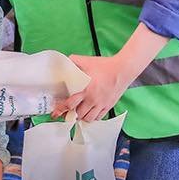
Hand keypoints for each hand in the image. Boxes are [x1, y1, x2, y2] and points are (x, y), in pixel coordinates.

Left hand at [52, 23, 168, 121]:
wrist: (123, 70)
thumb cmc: (105, 65)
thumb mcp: (87, 61)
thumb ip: (74, 61)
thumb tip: (64, 62)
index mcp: (85, 89)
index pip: (70, 104)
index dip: (61, 109)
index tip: (55, 113)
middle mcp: (92, 99)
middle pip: (78, 114)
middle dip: (71, 114)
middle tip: (67, 112)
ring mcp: (101, 104)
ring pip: (88, 118)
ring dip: (82, 117)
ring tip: (79, 112)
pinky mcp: (108, 106)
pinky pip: (98, 118)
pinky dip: (92, 117)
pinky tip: (90, 112)